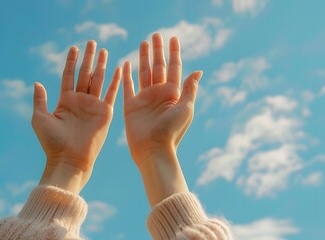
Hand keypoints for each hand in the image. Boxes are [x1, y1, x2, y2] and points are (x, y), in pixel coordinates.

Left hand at [32, 40, 121, 192]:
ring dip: (101, 65)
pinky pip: (111, 93)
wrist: (70, 160)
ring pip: (98, 80)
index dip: (71, 62)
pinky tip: (118, 69)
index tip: (74, 48)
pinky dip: (115, 81)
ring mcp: (93, 106)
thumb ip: (40, 100)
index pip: (69, 76)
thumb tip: (37, 83)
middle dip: (88, 58)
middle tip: (91, 42)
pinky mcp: (105, 113)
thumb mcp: (40, 119)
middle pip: (85, 74)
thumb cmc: (53, 143)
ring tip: (104, 50)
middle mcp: (80, 101)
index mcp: (65, 101)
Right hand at [122, 33, 202, 205]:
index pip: (174, 67)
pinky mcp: (131, 106)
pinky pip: (127, 87)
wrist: (153, 150)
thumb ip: (190, 89)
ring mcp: (144, 99)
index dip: (174, 52)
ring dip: (143, 58)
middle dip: (158, 50)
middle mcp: (159, 94)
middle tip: (156, 35)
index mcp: (173, 93)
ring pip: (143, 73)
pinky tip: (126, 64)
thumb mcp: (186, 109)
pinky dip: (126, 76)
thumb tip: (199, 71)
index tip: (173, 37)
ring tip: (143, 43)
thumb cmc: (172, 132)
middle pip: (158, 66)